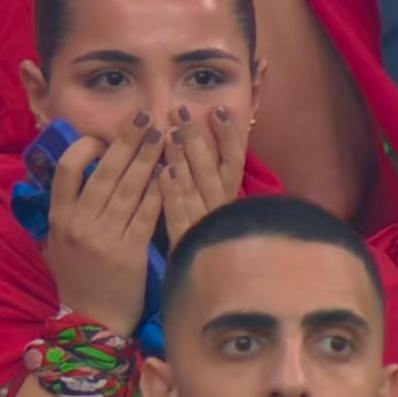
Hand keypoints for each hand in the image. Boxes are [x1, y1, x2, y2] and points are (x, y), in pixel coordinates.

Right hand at [44, 112, 163, 336]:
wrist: (92, 321)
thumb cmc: (77, 277)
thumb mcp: (58, 242)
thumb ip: (66, 209)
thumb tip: (81, 172)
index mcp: (59, 219)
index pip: (67, 170)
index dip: (86, 147)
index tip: (103, 137)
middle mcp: (79, 224)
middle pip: (105, 172)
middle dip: (128, 141)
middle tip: (146, 117)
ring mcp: (105, 238)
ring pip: (129, 188)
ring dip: (148, 158)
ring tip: (163, 136)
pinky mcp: (131, 252)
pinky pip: (147, 212)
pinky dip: (159, 190)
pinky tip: (171, 171)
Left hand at [159, 106, 246, 250]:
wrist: (211, 286)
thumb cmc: (206, 238)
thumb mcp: (211, 205)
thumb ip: (207, 176)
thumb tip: (197, 139)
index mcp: (230, 198)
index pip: (234, 161)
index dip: (228, 135)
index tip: (217, 110)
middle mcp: (221, 209)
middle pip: (211, 169)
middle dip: (196, 139)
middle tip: (180, 111)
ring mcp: (205, 226)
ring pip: (194, 188)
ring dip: (182, 159)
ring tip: (169, 134)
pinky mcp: (187, 243)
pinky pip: (180, 215)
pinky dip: (173, 193)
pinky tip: (163, 172)